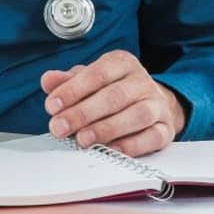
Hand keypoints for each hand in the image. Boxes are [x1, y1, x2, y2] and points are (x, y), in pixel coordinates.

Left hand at [40, 51, 186, 157]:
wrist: (150, 103)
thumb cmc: (112, 90)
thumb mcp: (88, 80)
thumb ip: (67, 81)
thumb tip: (48, 81)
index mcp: (122, 63)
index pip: (97, 74)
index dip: (73, 90)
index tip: (52, 106)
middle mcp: (142, 81)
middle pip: (115, 96)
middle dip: (83, 113)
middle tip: (60, 127)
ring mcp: (157, 105)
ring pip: (137, 115)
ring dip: (107, 129)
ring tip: (83, 140)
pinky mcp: (166, 129)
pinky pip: (153, 136)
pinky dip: (132, 145)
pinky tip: (110, 149)